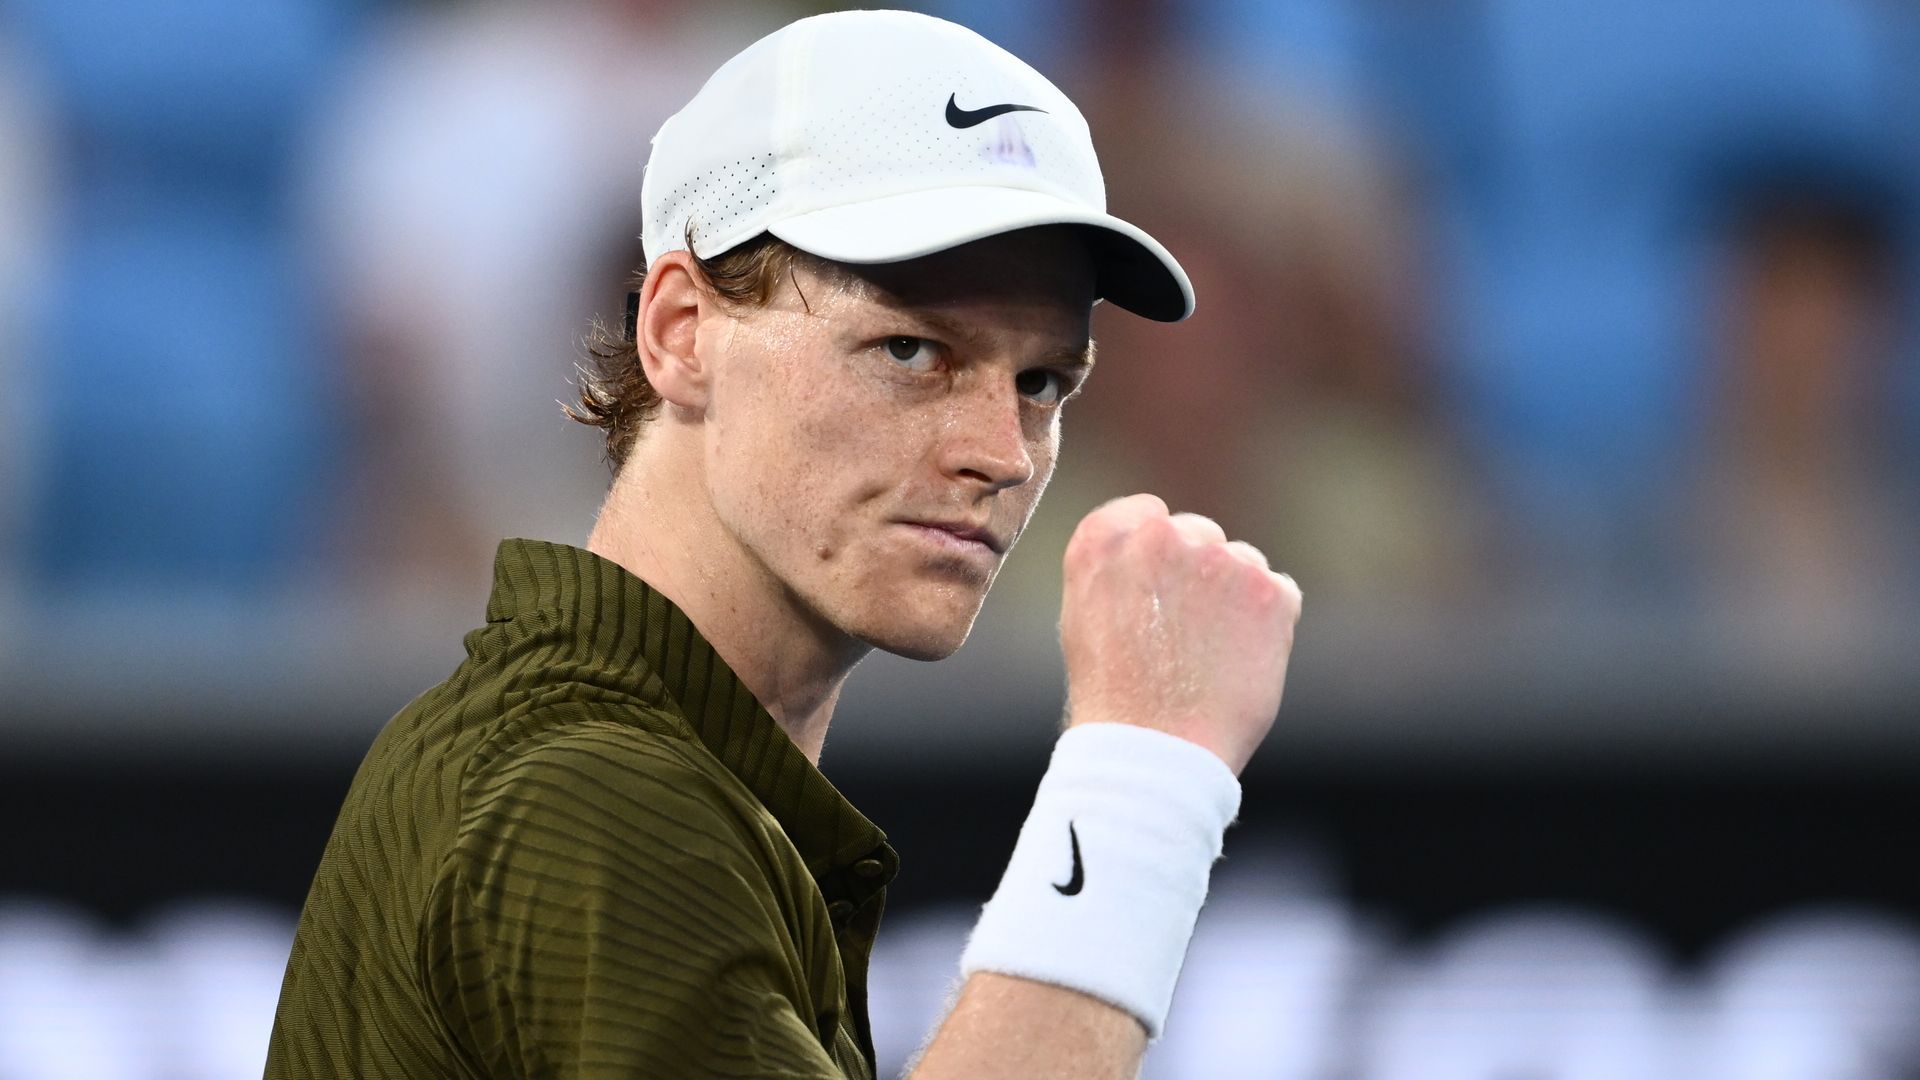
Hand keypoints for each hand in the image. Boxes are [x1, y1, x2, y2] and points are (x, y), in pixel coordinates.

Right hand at [1058, 494, 1301, 774]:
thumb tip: (1158, 538)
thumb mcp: (1084, 617)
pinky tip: (1239, 663)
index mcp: (1104, 540)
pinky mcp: (1269, 590)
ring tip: (1209, 660)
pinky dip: (1269, 624)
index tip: (1159, 591)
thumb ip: (1118, 567)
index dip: (1160, 553)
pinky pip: (1279, 593)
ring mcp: (1219, 559)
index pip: (1148, 512)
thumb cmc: (1115, 698)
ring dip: (1236, 598)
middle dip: (1200, 575)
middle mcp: (1160, 537)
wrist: (1157, 752)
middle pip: (1200, 536)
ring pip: (1242, 563)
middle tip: (1186, 638)